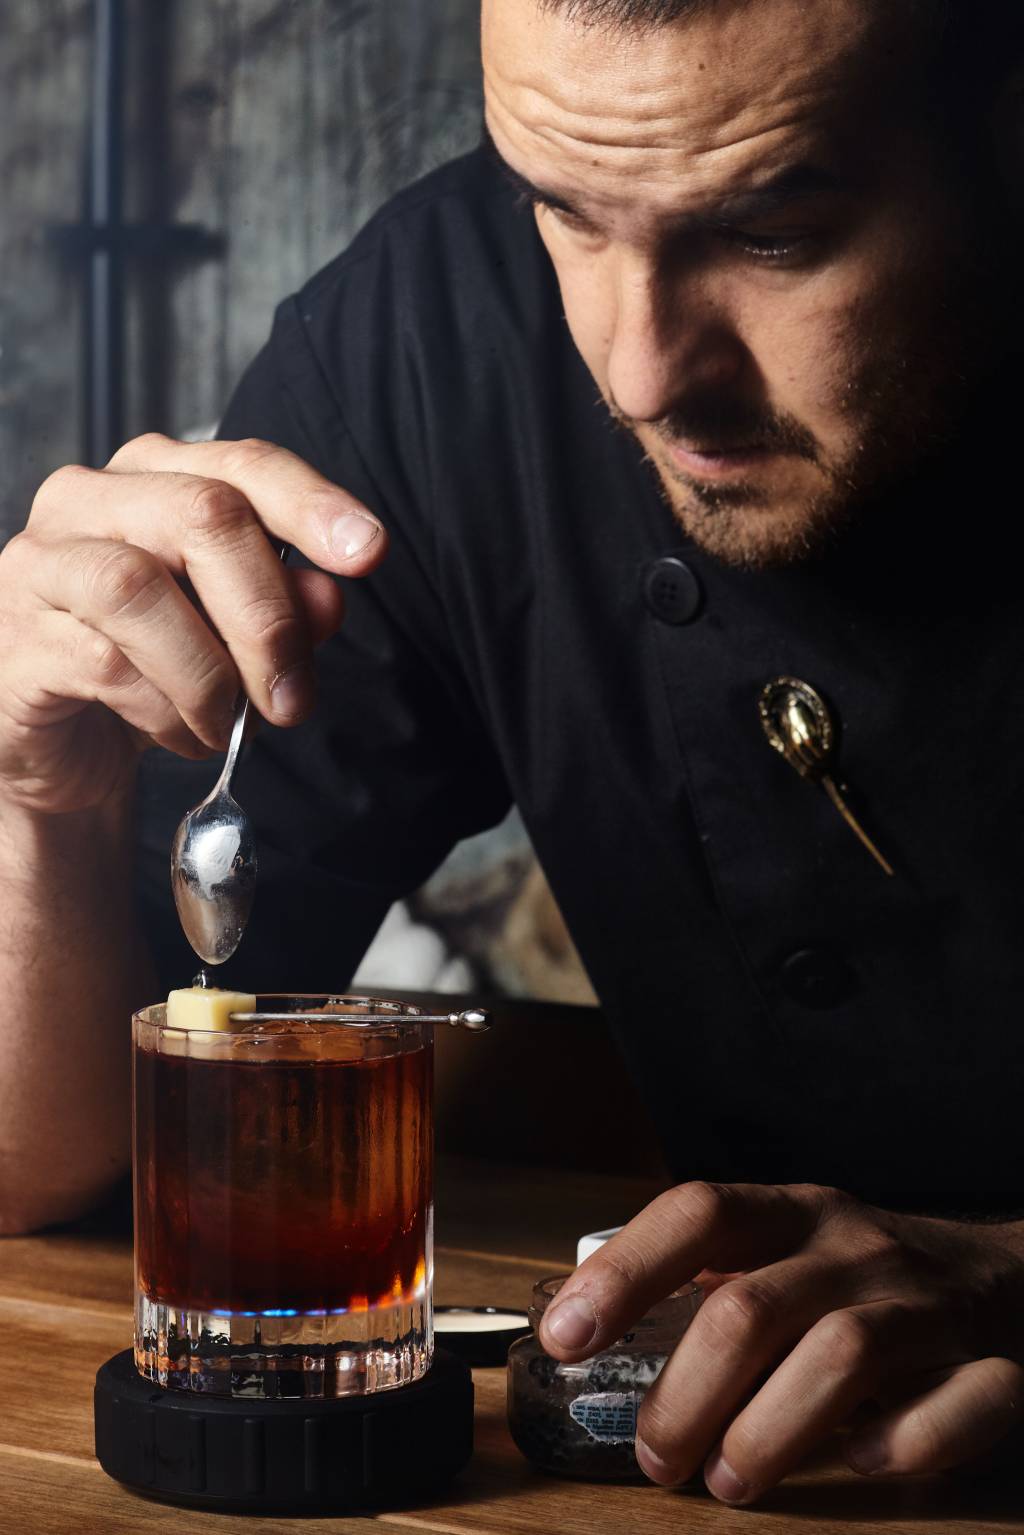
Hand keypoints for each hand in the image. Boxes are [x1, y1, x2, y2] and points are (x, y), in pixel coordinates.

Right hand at [0, 435, 386, 814]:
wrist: (63, 742)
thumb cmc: (154, 667)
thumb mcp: (235, 636)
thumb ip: (285, 605)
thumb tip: (330, 595)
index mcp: (155, 476)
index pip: (244, 465)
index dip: (312, 504)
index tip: (368, 552)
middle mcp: (89, 499)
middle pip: (203, 515)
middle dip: (267, 615)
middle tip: (294, 697)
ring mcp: (42, 563)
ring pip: (139, 588)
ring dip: (210, 673)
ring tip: (230, 724)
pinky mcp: (18, 639)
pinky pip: (106, 663)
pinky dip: (166, 712)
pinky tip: (184, 735)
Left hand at [539, 1181, 1023, 1502]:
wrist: (1011, 1281)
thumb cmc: (866, 1280)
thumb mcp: (787, 1255)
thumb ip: (709, 1285)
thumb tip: (589, 1331)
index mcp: (793, 1214)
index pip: (698, 1214)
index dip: (626, 1270)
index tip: (566, 1334)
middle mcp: (855, 1248)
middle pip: (752, 1308)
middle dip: (687, 1394)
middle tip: (654, 1455)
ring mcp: (926, 1304)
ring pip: (841, 1356)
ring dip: (769, 1433)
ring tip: (727, 1481)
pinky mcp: (994, 1365)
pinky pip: (957, 1404)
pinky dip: (903, 1444)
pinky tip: (861, 1464)